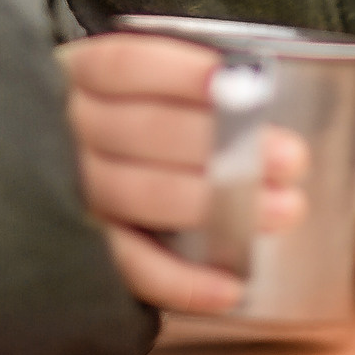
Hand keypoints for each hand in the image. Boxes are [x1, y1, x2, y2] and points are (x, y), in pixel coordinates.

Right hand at [58, 33, 308, 312]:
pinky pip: (128, 268)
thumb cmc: (130, 114)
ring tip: (283, 209)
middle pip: (143, 131)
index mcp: (82, 74)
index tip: (249, 81)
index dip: (185, 74)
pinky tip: (231, 287)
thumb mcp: (141, 82)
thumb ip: (186, 84)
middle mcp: (70, 130)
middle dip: (222, 143)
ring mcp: (71, 192)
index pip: (128, 66)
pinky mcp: (81, 251)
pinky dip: (180, 282)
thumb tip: (257, 86)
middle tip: (291, 157)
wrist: (64, 173)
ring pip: (137, 195)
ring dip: (213, 205)